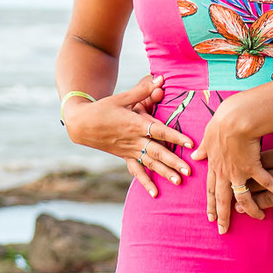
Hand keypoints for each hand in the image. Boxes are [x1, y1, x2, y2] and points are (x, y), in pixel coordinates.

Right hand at [62, 74, 191, 197]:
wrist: (82, 124)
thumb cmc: (103, 108)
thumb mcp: (122, 97)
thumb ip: (142, 90)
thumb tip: (160, 78)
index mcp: (135, 124)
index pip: (159, 131)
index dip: (175, 137)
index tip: (190, 143)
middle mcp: (134, 140)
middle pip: (157, 152)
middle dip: (174, 161)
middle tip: (189, 171)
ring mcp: (129, 150)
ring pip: (150, 163)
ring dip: (165, 173)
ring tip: (179, 182)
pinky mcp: (125, 156)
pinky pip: (137, 171)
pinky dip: (146, 182)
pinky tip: (155, 194)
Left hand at [192, 98, 272, 235]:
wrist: (233, 118)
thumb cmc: (221, 121)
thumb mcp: (208, 135)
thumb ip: (203, 147)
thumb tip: (194, 154)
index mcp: (215, 164)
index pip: (211, 189)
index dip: (211, 203)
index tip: (210, 216)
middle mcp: (225, 172)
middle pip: (223, 199)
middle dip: (222, 216)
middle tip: (222, 230)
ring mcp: (238, 172)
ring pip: (243, 197)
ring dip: (251, 209)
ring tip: (258, 218)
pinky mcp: (253, 167)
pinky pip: (266, 183)